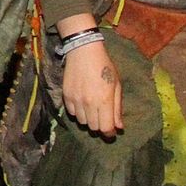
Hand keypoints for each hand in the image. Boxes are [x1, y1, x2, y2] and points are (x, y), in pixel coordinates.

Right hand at [58, 15, 121, 136]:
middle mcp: (89, 103)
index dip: (110, 133)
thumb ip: (117, 108)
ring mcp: (76, 100)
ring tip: (92, 109)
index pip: (106, 128)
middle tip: (103, 117)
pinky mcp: (66, 96)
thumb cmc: (104, 66)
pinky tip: (82, 103)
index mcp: (104, 100)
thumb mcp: (116, 85)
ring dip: (88, 119)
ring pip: (82, 122)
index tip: (111, 131)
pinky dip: (78, 112)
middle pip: (94, 128)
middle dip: (100, 125)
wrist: (83, 51)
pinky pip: (72, 113)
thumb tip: (119, 127)